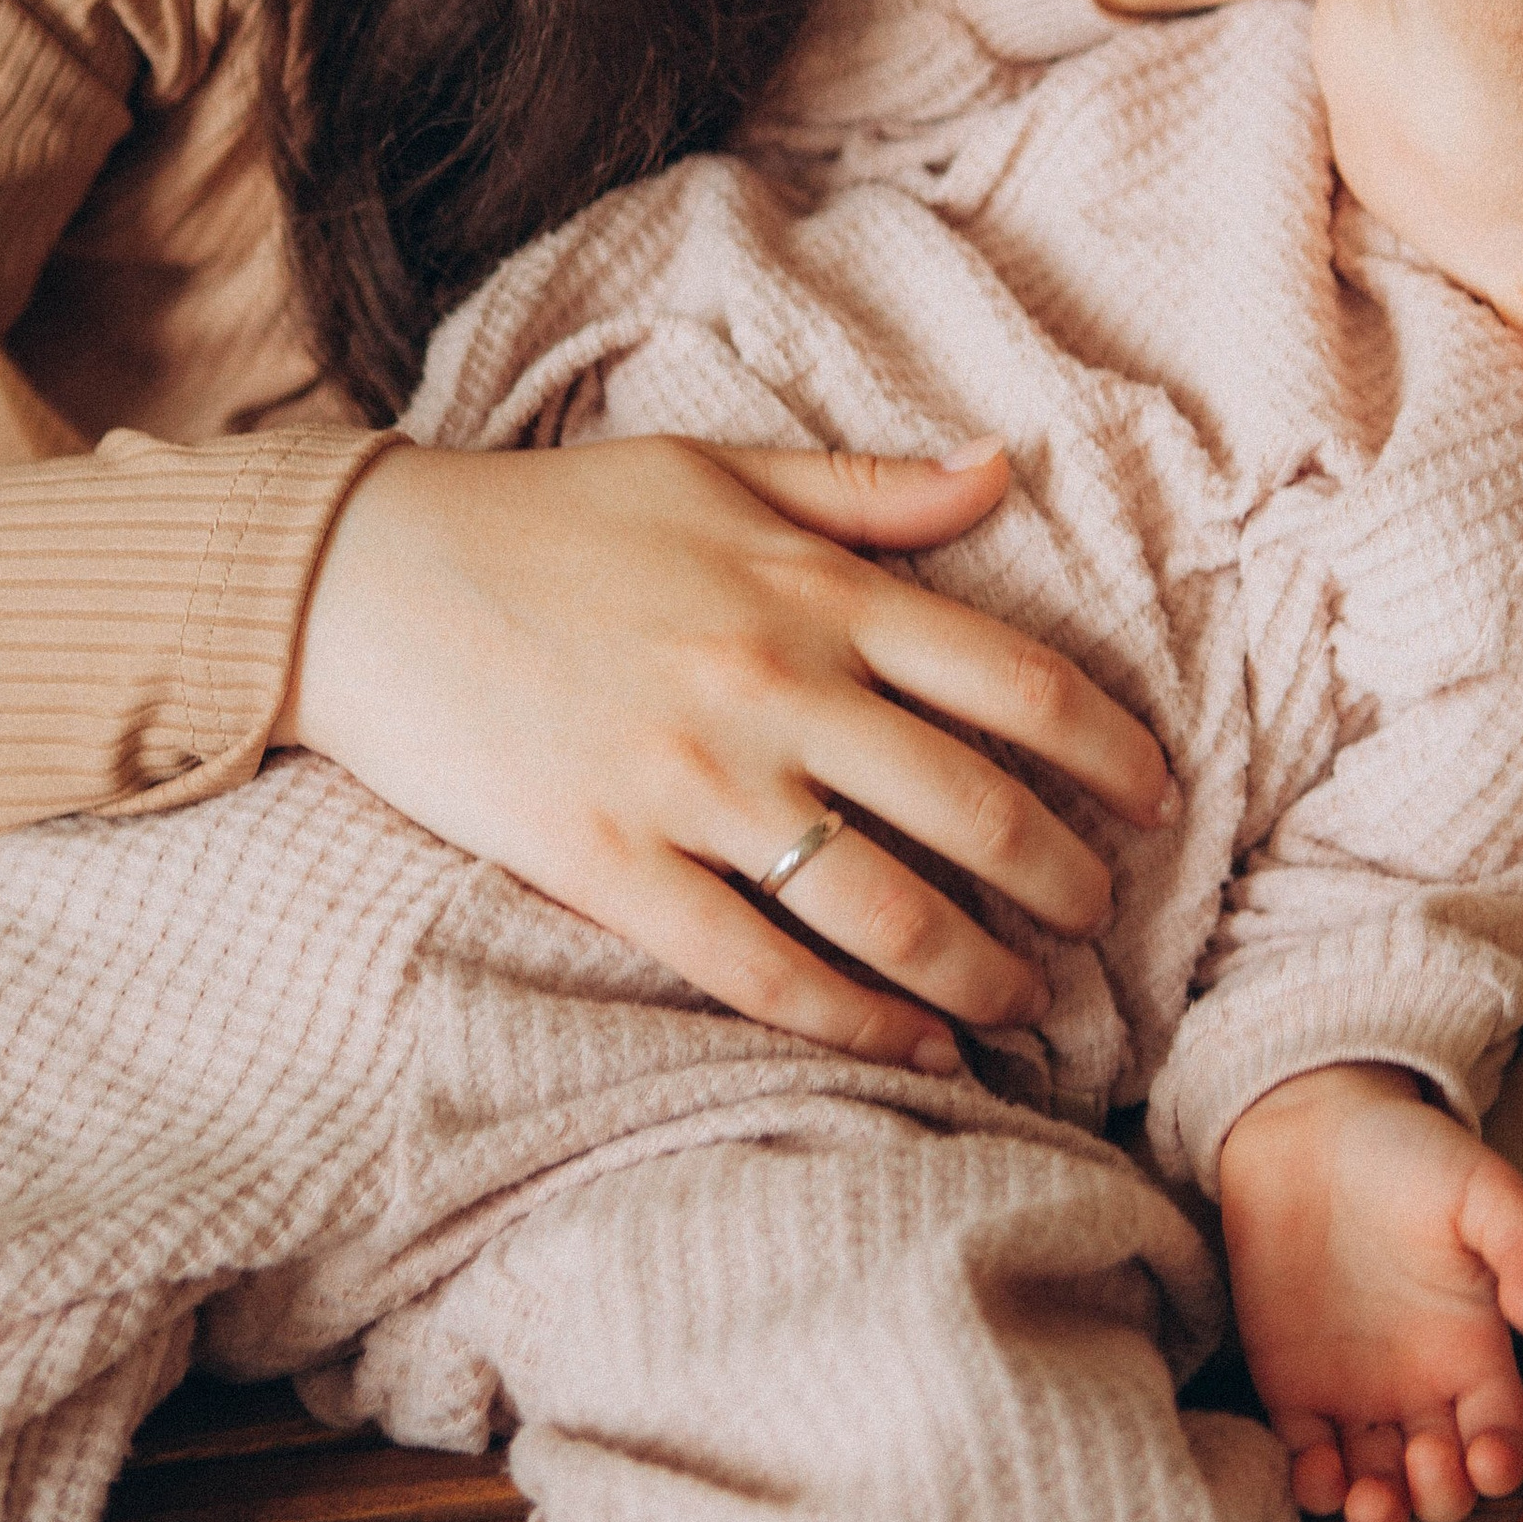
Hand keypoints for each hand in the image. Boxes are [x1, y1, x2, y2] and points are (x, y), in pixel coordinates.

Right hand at [281, 435, 1174, 1068]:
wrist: (364, 579)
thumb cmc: (553, 516)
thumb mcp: (719, 469)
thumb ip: (870, 490)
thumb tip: (1004, 470)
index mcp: (815, 591)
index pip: (1018, 683)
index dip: (1113, 751)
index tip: (1157, 797)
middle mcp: (777, 690)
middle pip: (978, 809)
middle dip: (1067, 881)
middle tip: (1103, 922)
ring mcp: (695, 787)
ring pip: (887, 908)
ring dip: (983, 972)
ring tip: (1028, 1005)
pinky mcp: (612, 867)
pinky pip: (760, 969)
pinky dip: (855, 1023)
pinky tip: (915, 1052)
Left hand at [1217, 1063, 1522, 1521]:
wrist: (1307, 1126)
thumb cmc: (1406, 1152)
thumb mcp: (1481, 1185)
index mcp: (1474, 1350)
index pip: (1503, 1437)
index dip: (1503, 1466)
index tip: (1488, 1460)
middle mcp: (1419, 1387)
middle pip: (1443, 1484)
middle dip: (1441, 1496)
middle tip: (1428, 1459)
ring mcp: (1354, 1393)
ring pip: (1377, 1489)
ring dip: (1380, 1516)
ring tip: (1372, 1499)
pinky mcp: (1292, 1388)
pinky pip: (1307, 1461)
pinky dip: (1314, 1487)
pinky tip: (1318, 1474)